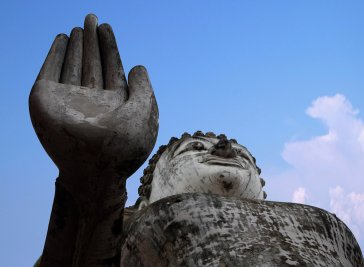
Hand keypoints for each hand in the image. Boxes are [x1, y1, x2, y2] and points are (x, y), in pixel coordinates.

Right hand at [29, 14, 157, 180]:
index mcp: (114, 103)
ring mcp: (69, 99)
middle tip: (92, 17)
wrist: (92, 173)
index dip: (109, 48)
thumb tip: (139, 66)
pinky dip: (55, 54)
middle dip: (92, 41)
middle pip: (92, 62)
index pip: (111, 69)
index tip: (106, 28)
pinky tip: (61, 40)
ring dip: (75, 45)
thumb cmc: (122, 149)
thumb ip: (144, 90)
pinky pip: (50, 70)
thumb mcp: (143, 117)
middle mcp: (92, 99)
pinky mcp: (46, 100)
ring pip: (73, 64)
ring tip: (79, 27)